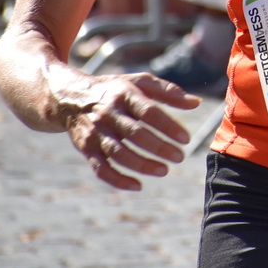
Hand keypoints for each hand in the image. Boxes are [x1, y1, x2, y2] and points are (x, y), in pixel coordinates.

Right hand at [50, 68, 199, 189]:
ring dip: (142, 165)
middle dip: (160, 148)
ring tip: (164, 171)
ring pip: (119, 153)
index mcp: (124, 95)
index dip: (169, 126)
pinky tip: (137, 185)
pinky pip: (100, 168)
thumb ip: (169, 92)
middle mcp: (108, 113)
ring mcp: (95, 132)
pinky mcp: (85, 148)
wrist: (70, 97)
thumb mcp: (140, 82)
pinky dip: (118, 180)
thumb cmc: (116, 90)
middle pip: (136, 134)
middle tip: (180, 157)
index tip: (186, 139)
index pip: (149, 112)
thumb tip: (196, 103)